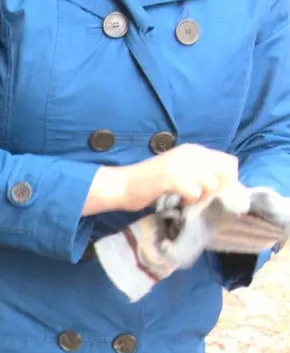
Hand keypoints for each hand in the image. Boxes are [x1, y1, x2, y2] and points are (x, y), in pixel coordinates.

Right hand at [84, 145, 238, 216]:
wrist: (123, 185)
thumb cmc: (151, 182)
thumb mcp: (180, 171)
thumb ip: (200, 173)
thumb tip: (224, 186)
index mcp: (194, 150)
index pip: (229, 161)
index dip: (228, 180)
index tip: (217, 193)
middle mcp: (190, 153)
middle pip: (225, 172)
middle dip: (220, 190)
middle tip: (205, 200)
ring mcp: (180, 165)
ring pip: (212, 183)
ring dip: (205, 197)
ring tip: (191, 202)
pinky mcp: (171, 178)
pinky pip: (195, 192)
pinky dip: (190, 201)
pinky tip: (181, 203)